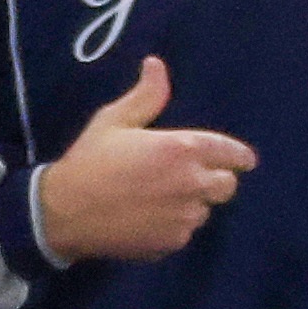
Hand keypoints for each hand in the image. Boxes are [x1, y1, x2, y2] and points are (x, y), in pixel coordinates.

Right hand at [35, 57, 254, 263]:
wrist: (62, 214)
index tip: (245, 160)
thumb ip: (146, 95)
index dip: (240, 157)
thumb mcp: (114, 120)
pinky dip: (174, 226)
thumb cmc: (89, 162)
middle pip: (227, 186)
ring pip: (204, 211)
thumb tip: (157, 65)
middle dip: (217, 180)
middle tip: (195, 178)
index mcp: (182, 148)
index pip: (230, 153)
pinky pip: (184, 233)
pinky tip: (150, 220)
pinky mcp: (169, 243)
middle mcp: (191, 184)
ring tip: (165, 200)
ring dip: (193, 204)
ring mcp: (182, 217)